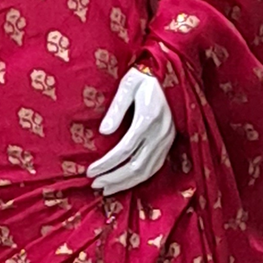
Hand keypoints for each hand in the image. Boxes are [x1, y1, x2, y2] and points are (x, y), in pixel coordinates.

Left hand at [87, 67, 175, 194]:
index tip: (90, 171)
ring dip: (126, 182)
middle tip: (95, 184)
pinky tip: (126, 182)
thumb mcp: (128, 85)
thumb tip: (103, 131)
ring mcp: (167, 139)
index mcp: (148, 119)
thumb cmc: (145, 77)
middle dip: (114, 178)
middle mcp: (161, 133)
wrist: (171, 73)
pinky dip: (140, 178)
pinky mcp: (170, 142)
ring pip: (147, 170)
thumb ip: (116, 108)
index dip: (107, 164)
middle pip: (136, 165)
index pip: (124, 150)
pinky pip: (156, 166)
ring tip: (107, 189)